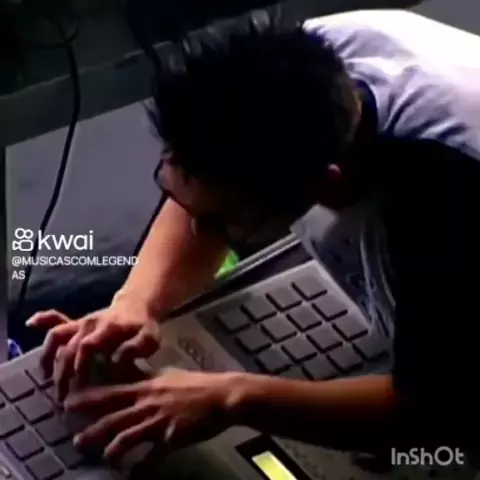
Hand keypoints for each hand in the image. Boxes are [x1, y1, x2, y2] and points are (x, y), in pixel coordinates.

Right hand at [26, 300, 160, 401]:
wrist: (137, 305)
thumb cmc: (144, 326)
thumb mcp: (150, 338)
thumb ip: (137, 348)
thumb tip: (117, 359)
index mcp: (108, 328)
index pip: (86, 346)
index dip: (80, 365)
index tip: (79, 385)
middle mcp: (90, 324)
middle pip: (68, 347)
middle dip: (62, 373)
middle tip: (62, 398)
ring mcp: (81, 322)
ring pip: (57, 336)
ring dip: (48, 357)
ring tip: (47, 379)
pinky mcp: (75, 323)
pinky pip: (56, 319)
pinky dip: (43, 320)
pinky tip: (30, 323)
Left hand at [64, 369, 239, 461]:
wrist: (221, 395)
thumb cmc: (195, 384)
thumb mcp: (167, 375)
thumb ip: (146, 377)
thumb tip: (129, 373)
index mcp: (146, 387)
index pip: (111, 393)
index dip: (88, 399)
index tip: (69, 405)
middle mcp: (148, 404)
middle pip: (113, 419)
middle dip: (93, 430)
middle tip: (77, 441)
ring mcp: (159, 421)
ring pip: (127, 438)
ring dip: (112, 450)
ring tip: (104, 458)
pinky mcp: (172, 437)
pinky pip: (152, 457)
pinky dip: (140, 468)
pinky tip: (132, 475)